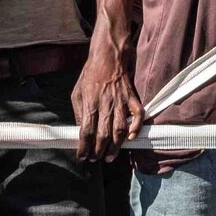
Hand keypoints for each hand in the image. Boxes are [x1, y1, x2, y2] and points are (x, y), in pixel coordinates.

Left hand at [73, 45, 140, 161]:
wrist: (108, 57)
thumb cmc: (90, 75)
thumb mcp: (77, 92)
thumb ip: (78, 112)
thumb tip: (79, 129)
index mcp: (90, 104)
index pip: (86, 132)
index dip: (84, 147)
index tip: (82, 157)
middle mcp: (106, 105)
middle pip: (103, 135)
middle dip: (99, 151)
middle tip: (96, 159)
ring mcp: (121, 102)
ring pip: (120, 130)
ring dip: (116, 146)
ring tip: (111, 157)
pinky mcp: (132, 98)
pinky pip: (138, 115)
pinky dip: (137, 128)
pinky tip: (132, 138)